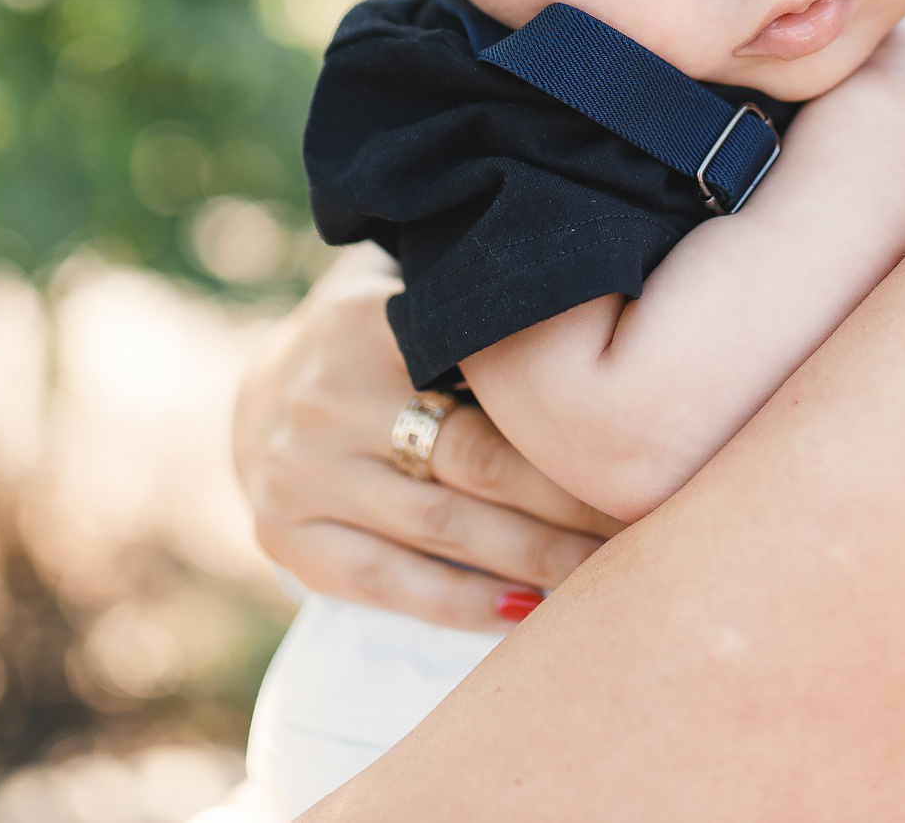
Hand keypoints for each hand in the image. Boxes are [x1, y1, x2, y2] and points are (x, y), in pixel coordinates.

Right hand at [233, 245, 625, 632]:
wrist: (252, 393)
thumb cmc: (374, 338)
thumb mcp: (407, 290)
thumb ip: (478, 302)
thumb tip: (605, 296)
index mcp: (367, 326)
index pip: (492, 387)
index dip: (575, 428)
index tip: (647, 453)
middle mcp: (327, 401)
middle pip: (480, 465)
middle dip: (575, 503)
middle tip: (652, 522)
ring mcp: (300, 474)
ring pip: (446, 531)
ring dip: (538, 561)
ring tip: (612, 577)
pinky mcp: (285, 535)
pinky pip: (389, 582)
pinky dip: (463, 604)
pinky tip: (531, 614)